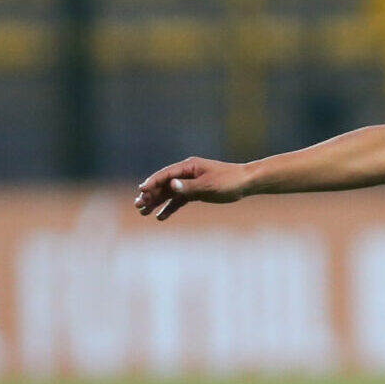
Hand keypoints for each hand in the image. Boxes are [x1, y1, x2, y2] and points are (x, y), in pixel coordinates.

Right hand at [134, 157, 251, 220]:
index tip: (141, 190)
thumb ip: (189, 187)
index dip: (152, 182)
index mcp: (189, 166)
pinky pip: (179, 200)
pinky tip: (161, 217)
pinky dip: (170, 207)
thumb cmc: (229, 181)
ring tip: (143, 212)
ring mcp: (191, 182)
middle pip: (164, 184)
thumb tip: (171, 186)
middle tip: (138, 205)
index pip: (166, 174)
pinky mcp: (196, 191)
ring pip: (170, 193)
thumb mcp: (209, 185)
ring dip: (157, 202)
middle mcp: (187, 173)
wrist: (246, 183)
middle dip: (150, 194)